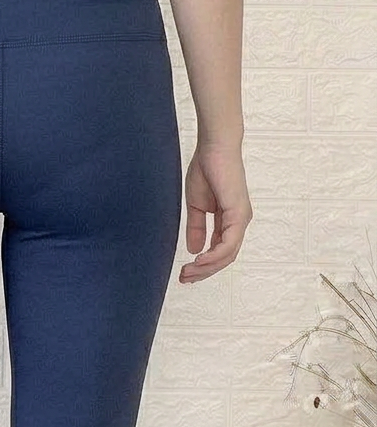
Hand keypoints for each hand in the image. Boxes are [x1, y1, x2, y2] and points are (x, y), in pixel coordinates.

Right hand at [179, 141, 252, 282]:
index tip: (185, 272)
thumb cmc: (207, 169)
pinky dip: (214, 255)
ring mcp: (241, 219)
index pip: (219, 251)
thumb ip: (197, 227)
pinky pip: (228, 243)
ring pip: (227, 255)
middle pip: (225, 258)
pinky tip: (199, 259)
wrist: (214, 147)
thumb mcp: (197, 206)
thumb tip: (194, 249)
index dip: (203, 265)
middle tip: (184, 278)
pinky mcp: (238, 214)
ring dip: (207, 267)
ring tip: (188, 272)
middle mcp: (239, 222)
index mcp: (230, 220)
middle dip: (204, 271)